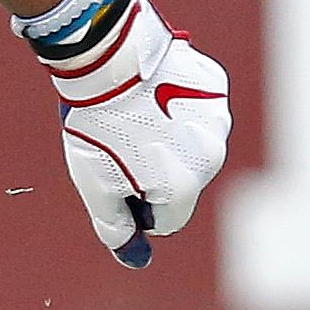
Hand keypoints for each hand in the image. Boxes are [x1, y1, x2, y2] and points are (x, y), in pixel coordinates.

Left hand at [20, 0, 229, 267]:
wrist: (104, 55)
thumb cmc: (95, 121)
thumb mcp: (92, 179)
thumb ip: (113, 222)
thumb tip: (129, 254)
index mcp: (184, 185)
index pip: (167, 218)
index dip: (139, 206)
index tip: (118, 181)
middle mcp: (212, 155)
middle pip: (184, 180)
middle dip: (156, 170)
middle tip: (120, 140)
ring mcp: (217, 117)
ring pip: (192, 141)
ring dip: (169, 135)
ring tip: (133, 111)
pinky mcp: (213, 85)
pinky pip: (196, 104)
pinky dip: (176, 101)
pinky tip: (149, 88)